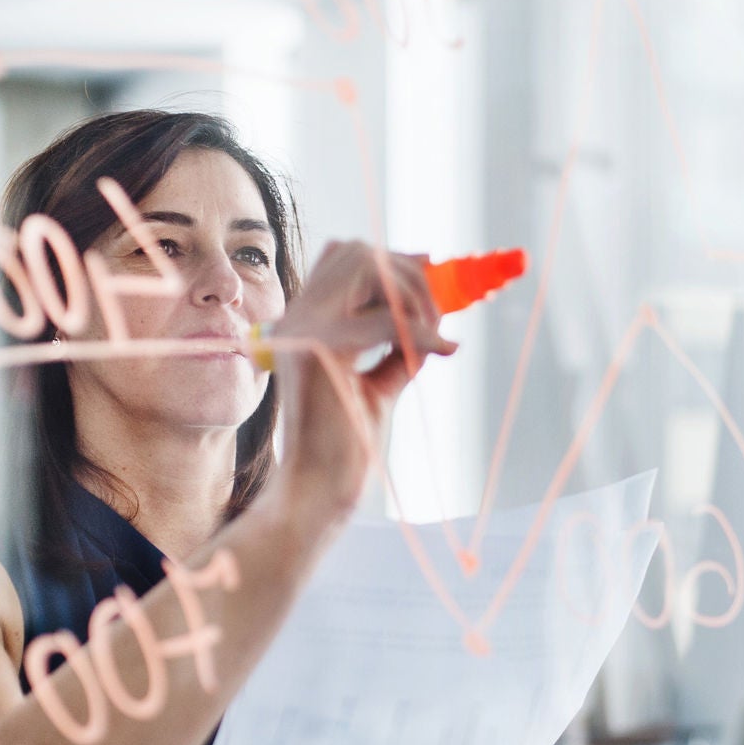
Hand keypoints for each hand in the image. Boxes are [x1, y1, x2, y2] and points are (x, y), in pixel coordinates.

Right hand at [264, 242, 456, 521]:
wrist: (319, 492)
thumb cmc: (346, 448)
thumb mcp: (378, 384)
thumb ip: (396, 348)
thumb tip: (429, 320)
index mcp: (305, 324)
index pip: (343, 257)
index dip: (391, 257)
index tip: (432, 269)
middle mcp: (297, 319)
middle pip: (357, 253)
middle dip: (410, 273)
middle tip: (440, 315)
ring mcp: (303, 331)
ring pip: (368, 268)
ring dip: (415, 295)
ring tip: (436, 336)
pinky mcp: (319, 350)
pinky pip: (385, 319)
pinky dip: (422, 331)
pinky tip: (446, 349)